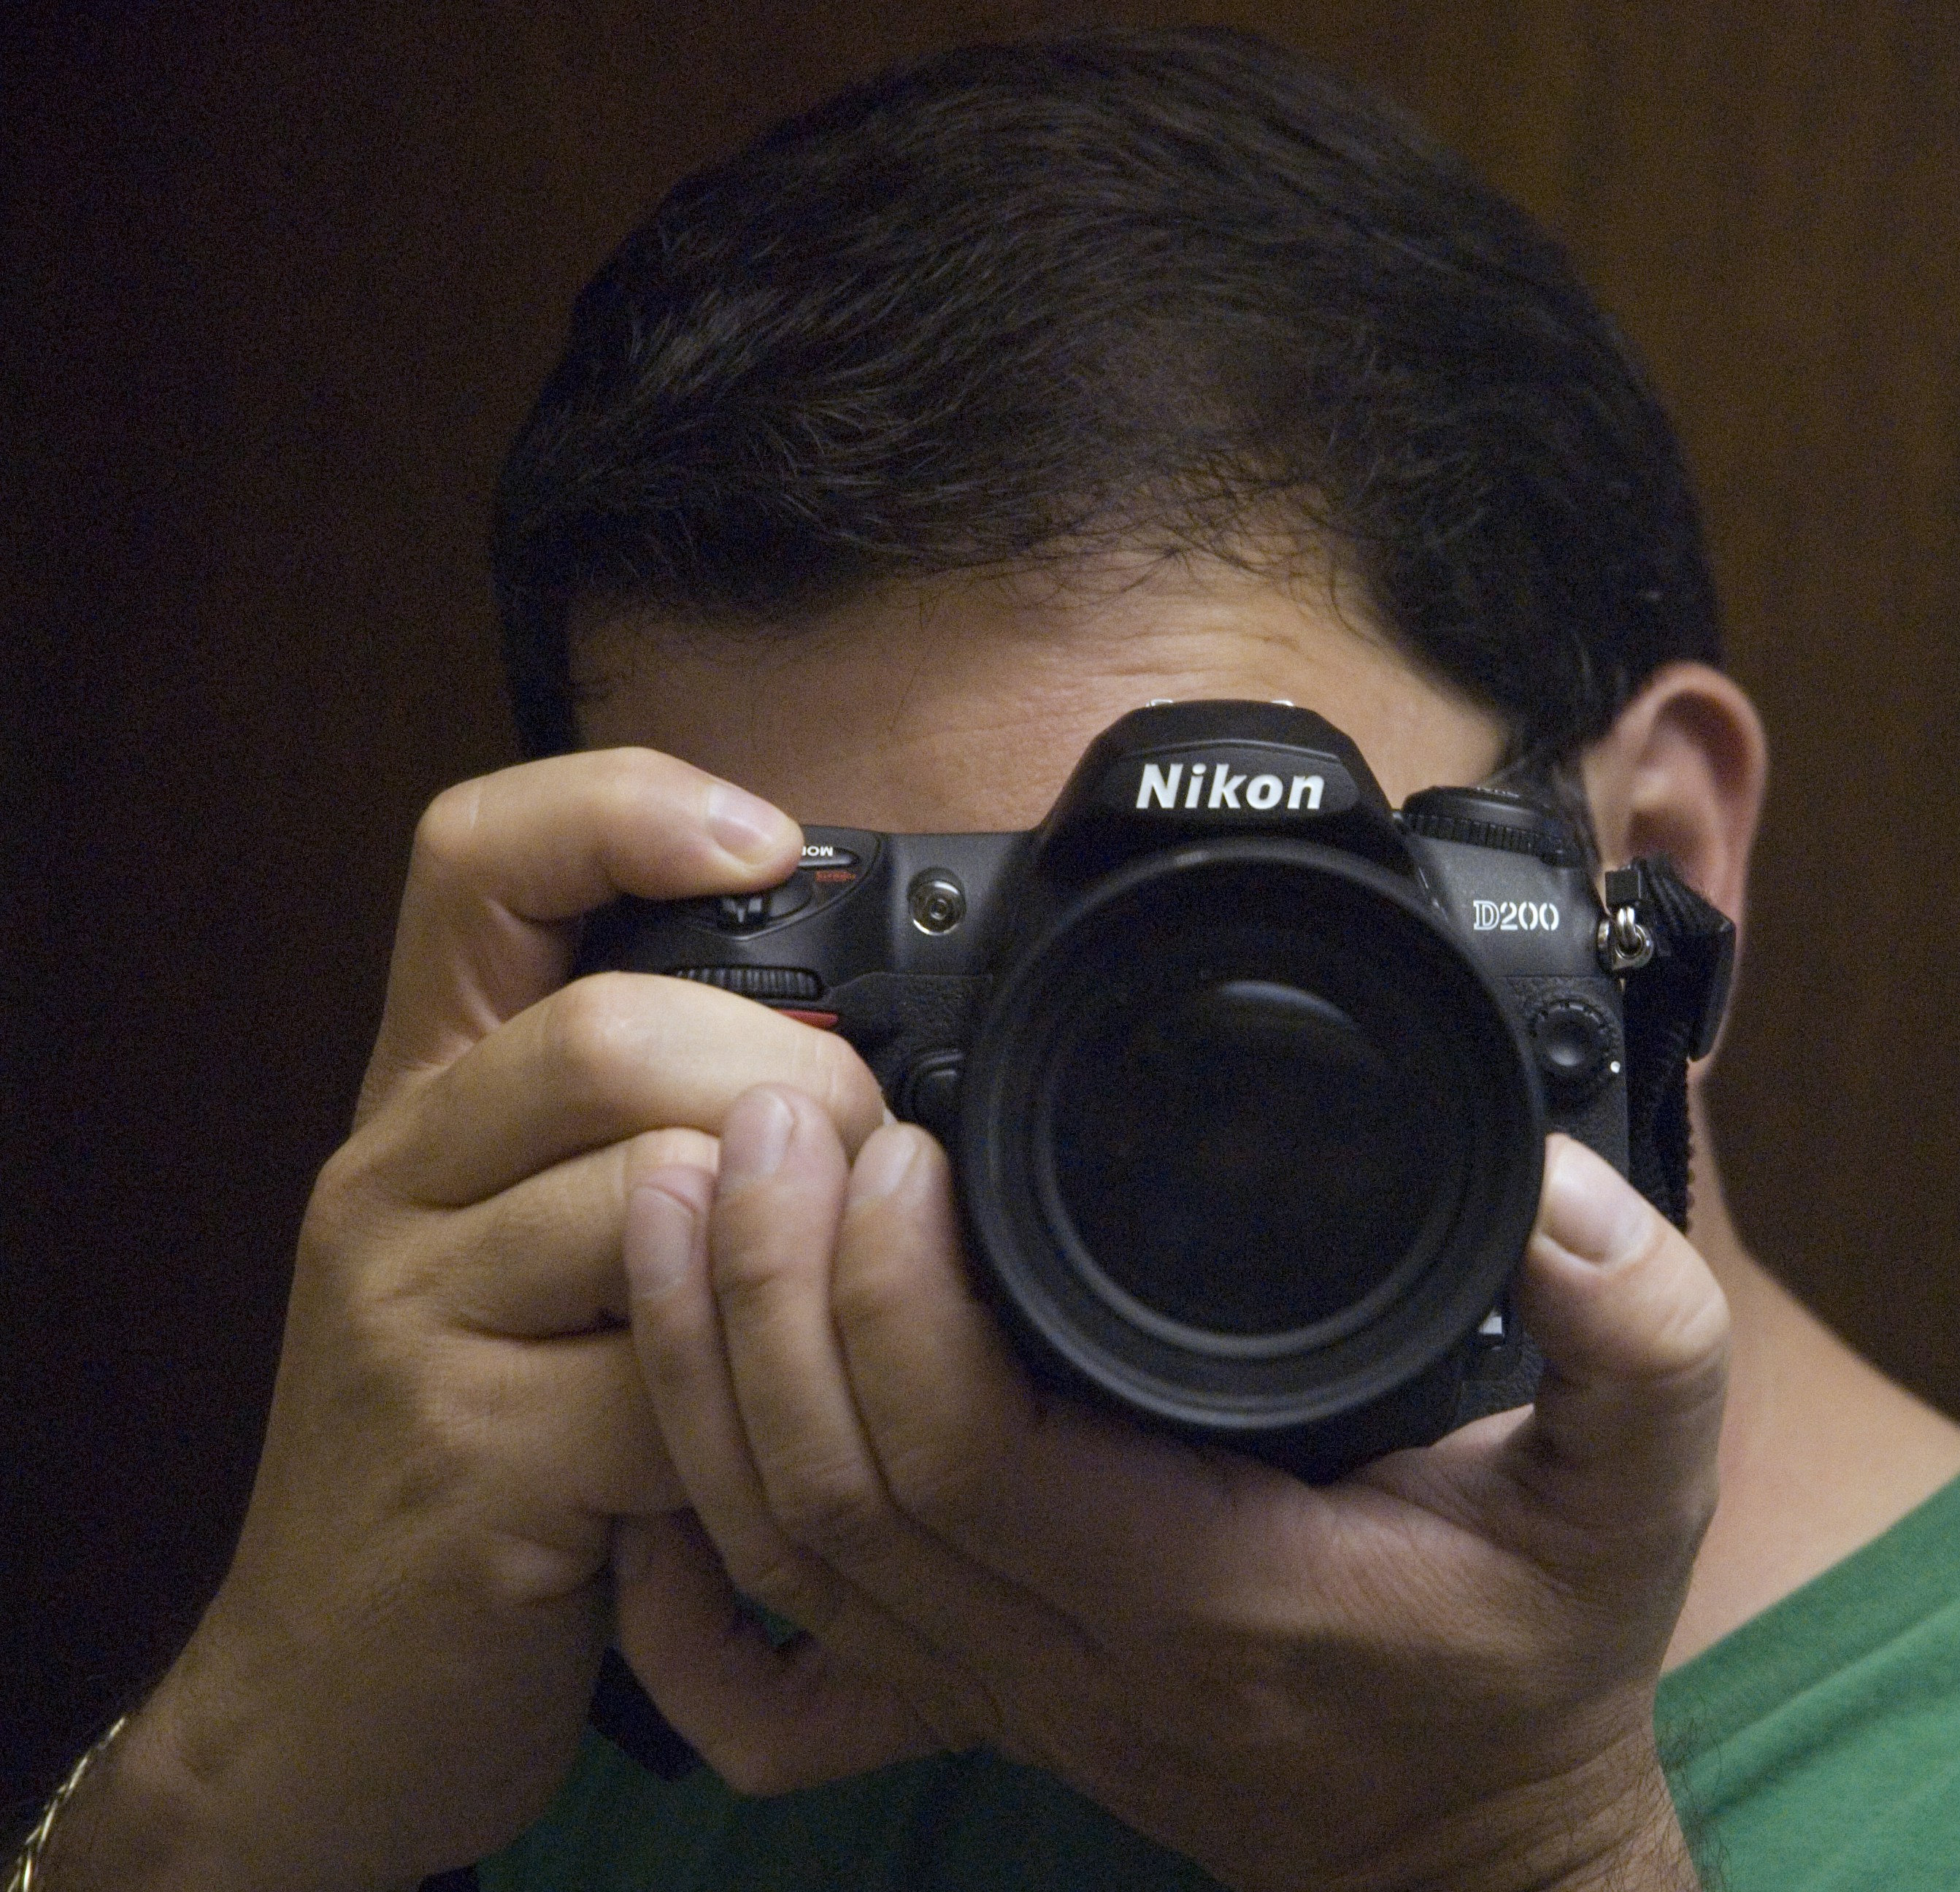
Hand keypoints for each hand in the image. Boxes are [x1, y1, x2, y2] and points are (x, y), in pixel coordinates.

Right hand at [50, 752, 884, 1891]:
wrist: (331, 1693)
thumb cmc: (484, 1448)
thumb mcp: (534, 1256)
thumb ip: (646, 1138)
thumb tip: (870, 1050)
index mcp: (421, 1103)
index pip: (474, 863)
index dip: (623, 811)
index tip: (767, 840)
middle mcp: (392, 1182)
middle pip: (619, 1030)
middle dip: (806, 1081)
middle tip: (883, 1166)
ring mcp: (416, 1323)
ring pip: (659, 1187)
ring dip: (809, 1231)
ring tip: (847, 1291)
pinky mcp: (473, 1467)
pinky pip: (678, 1381)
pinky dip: (769, 1399)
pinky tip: (781, 1433)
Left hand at [614, 1092, 1728, 1891]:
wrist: (1471, 1856)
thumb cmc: (1538, 1665)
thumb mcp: (1641, 1496)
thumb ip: (1640, 1336)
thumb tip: (1558, 1188)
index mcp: (1208, 1594)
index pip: (974, 1458)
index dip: (898, 1298)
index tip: (908, 1145)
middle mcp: (1068, 1658)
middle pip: (830, 1491)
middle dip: (765, 1288)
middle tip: (769, 1117)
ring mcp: (996, 1688)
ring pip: (774, 1554)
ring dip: (703, 1368)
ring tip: (680, 1191)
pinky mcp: (968, 1692)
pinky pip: (768, 1648)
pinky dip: (682, 1541)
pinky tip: (649, 1422)